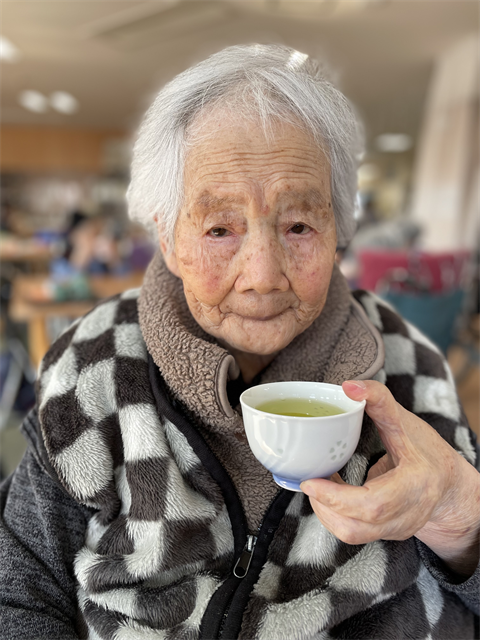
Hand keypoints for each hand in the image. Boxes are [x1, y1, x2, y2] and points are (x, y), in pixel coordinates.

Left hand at [301, 380, 479, 576]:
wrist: (449, 484)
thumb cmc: (426, 450)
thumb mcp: (405, 421)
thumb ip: (379, 400)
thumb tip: (348, 386)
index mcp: (415, 485)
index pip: (373, 504)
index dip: (337, 497)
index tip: (311, 482)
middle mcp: (408, 514)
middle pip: (357, 525)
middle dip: (324, 504)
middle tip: (308, 481)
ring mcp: (397, 529)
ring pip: (352, 535)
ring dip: (325, 511)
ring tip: (318, 485)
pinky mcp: (387, 534)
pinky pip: (353, 533)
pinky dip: (334, 515)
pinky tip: (330, 494)